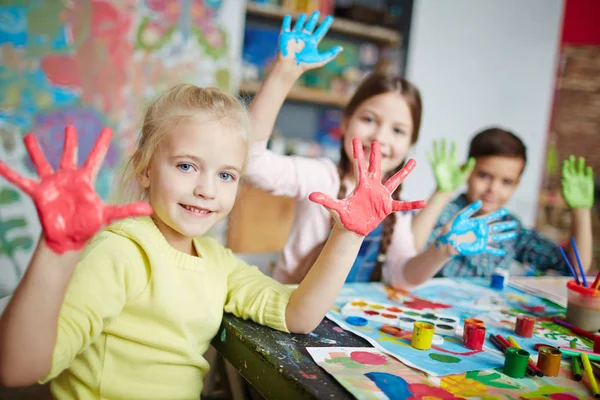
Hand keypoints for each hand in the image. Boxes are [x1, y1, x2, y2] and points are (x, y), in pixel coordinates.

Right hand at [0, 126, 152, 253]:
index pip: (95, 158)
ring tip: (28, 136)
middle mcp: (68, 178)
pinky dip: (10, 173)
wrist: (69, 239)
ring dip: (36, 150)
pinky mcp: (39, 193)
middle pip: (70, 155)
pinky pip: (21, 180)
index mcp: (85, 180)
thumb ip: (127, 210)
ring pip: (43, 162)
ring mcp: (52, 184)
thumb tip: (150, 209)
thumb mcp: (108, 216)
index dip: (101, 144)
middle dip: (70, 141)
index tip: (108, 130)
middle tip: (70, 126)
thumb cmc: (88, 226)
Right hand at [277, 11, 341, 74]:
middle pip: (310, 26)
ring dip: (300, 20)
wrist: (291, 66)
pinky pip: (286, 26)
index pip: (321, 31)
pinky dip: (286, 21)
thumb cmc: (305, 64)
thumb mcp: (321, 60)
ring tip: (303, 15)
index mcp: (312, 42)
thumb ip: (330, 54)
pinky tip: (288, 16)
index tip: (331, 18)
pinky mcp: (285, 36)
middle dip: (313, 19)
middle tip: (316, 12)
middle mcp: (304, 38)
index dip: (326, 25)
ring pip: (298, 26)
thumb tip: (341, 48)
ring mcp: (295, 37)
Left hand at [309, 138, 426, 235]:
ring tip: (414, 161)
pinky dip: (412, 204)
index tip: (356, 139)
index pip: (359, 166)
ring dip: (404, 172)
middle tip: (377, 142)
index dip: (358, 153)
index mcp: (361, 185)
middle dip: (377, 155)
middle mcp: (373, 187)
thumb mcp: (335, 208)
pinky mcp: (387, 207)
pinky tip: (423, 202)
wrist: (352, 230)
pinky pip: (402, 205)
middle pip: (376, 168)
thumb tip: (310, 195)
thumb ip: (325, 200)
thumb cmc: (344, 218)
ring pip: (395, 181)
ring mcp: (381, 197)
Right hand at [427, 139, 474, 191]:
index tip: (453, 140)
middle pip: (444, 151)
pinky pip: (431, 161)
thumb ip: (468, 166)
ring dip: (436, 147)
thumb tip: (473, 158)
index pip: (453, 152)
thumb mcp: (464, 174)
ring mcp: (440, 164)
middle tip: (443, 138)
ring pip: (437, 153)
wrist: (448, 189)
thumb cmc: (456, 182)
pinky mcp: (435, 168)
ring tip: (434, 140)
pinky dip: (429, 156)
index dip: (453, 146)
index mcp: (453, 162)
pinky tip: (427, 151)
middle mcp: (446, 162)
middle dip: (444, 144)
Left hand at [436, 201, 517, 256]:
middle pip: (496, 227)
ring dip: (504, 236)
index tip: (506, 210)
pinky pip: (489, 250)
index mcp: (477, 222)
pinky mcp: (479, 247)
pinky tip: (502, 252)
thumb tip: (480, 202)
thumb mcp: (459, 217)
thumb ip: (469, 209)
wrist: (446, 241)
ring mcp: (481, 239)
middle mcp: (481, 230)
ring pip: (496, 237)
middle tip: (514, 224)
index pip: (490, 217)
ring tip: (513, 234)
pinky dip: (496, 251)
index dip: (498, 214)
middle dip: (505, 225)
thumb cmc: (451, 228)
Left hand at [561, 155, 593, 208]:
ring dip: (580, 164)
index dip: (565, 166)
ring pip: (580, 169)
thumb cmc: (571, 201)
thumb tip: (562, 180)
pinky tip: (587, 168)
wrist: (580, 206)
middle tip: (572, 157)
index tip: (565, 162)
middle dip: (572, 162)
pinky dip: (588, 171)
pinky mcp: (588, 182)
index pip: (565, 171)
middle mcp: (574, 178)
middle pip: (572, 168)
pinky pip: (588, 175)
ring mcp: (581, 179)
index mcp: (567, 181)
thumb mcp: (566, 195)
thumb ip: (564, 187)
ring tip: (580, 159)